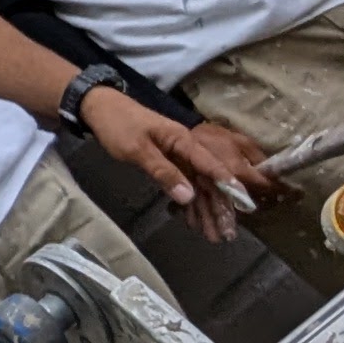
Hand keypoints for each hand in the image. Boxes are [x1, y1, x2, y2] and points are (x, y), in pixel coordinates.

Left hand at [79, 90, 272, 243]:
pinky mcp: (167, 162)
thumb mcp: (138, 149)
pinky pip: (183, 184)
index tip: (244, 202)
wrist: (98, 108)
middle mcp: (184, 148)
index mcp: (182, 140)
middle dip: (218, 206)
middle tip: (226, 233)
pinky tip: (195, 220)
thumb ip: (163, 171)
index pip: (210, 163)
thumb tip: (188, 196)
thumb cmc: (118, 124)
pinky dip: (189, 202)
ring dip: (205, 208)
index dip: (228, 183)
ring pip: (196, 184)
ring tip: (213, 234)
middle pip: (207, 179)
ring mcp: (176, 156)